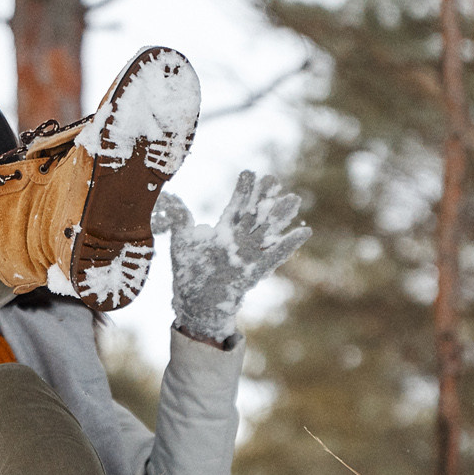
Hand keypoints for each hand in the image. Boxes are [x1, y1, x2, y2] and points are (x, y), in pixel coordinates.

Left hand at [154, 170, 310, 344]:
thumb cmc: (189, 272)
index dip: (244, 191)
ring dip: (280, 216)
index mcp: (225, 232)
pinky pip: (275, 256)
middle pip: (255, 215)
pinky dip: (289, 244)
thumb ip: (180, 217)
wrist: (196, 302)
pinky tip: (304, 232)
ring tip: (294, 199)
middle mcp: (239, 241)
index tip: (249, 172)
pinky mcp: (254, 271)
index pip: (237, 206)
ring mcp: (248, 256)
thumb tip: (169, 196)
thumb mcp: (182, 241)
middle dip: (264, 198)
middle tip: (274, 179)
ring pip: (267, 231)